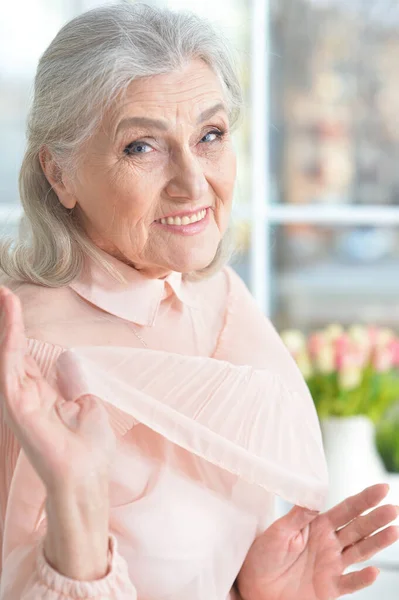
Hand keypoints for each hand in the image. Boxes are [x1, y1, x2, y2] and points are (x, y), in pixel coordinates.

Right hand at [0, 286, 115, 492]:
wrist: (86, 474)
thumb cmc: (89, 447)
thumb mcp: (86, 403)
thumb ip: (74, 381)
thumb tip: (69, 362)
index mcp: (43, 394)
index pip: (27, 355)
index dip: (21, 331)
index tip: (16, 305)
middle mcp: (26, 393)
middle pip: (14, 349)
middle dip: (8, 321)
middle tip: (3, 292)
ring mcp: (18, 398)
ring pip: (9, 352)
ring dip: (7, 324)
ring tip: (4, 295)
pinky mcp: (15, 404)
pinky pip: (10, 366)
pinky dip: (9, 341)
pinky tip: (10, 320)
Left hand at [237, 484, 398, 599]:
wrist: (255, 585)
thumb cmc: (263, 555)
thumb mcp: (277, 531)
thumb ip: (297, 516)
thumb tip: (313, 499)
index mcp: (317, 526)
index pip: (346, 509)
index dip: (364, 499)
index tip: (382, 488)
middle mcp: (329, 544)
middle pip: (358, 528)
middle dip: (376, 518)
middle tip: (393, 508)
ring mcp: (331, 566)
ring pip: (360, 551)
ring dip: (377, 542)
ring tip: (394, 531)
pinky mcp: (329, 588)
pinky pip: (349, 583)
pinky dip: (362, 579)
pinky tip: (373, 572)